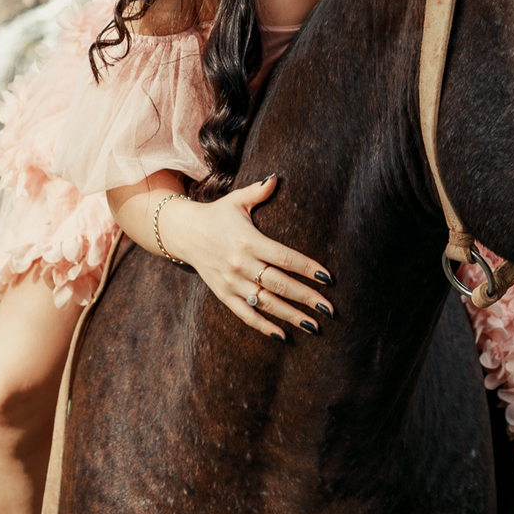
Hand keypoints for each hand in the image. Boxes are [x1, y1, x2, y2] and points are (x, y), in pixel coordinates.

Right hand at [158, 173, 333, 340]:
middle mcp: (241, 264)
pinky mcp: (222, 294)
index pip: (285, 258)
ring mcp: (231, 282)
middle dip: (306, 297)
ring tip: (314, 326)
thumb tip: (277, 178)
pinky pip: (245, 314)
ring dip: (290, 316)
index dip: (307, 268)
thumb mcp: (237, 200)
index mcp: (249, 241)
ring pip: (265, 303)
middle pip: (280, 284)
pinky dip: (263, 326)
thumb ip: (259, 191)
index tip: (328, 278)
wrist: (183, 233)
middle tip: (330, 309)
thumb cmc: (218, 215)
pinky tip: (283, 336)